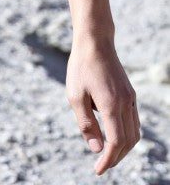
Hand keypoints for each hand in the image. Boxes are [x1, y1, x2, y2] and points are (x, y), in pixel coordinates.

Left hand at [66, 37, 140, 173]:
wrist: (95, 41)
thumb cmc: (81, 67)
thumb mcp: (75, 95)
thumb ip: (86, 123)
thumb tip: (97, 149)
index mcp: (111, 105)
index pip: (116, 142)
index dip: (109, 159)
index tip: (98, 170)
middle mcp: (126, 103)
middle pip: (129, 141)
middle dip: (117, 157)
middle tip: (102, 165)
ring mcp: (130, 98)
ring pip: (134, 132)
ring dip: (123, 147)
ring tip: (107, 153)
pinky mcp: (130, 93)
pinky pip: (133, 121)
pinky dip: (126, 134)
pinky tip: (113, 134)